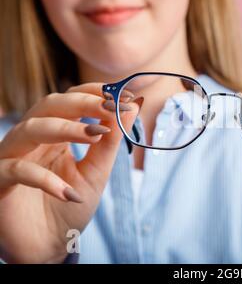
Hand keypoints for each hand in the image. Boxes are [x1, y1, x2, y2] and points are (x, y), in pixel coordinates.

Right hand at [0, 83, 139, 262]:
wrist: (48, 246)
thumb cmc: (70, 206)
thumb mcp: (97, 172)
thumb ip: (110, 142)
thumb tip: (131, 107)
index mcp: (54, 133)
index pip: (70, 100)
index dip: (95, 93)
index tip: (124, 96)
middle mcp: (31, 139)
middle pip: (49, 105)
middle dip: (82, 103)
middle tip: (111, 108)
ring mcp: (12, 157)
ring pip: (31, 128)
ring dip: (66, 128)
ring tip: (96, 135)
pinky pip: (17, 171)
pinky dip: (45, 179)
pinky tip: (70, 192)